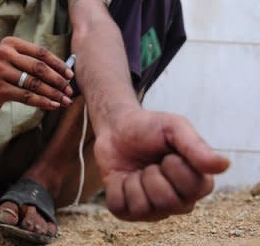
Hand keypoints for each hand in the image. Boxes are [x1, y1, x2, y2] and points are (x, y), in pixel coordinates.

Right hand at [0, 37, 73, 114]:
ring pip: (34, 84)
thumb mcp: (13, 63)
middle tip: (69, 90)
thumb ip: (33, 64)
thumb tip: (65, 73)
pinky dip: (42, 102)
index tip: (70, 75)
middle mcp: (4, 54)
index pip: (40, 53)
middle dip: (57, 81)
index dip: (58, 64)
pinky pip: (26, 96)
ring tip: (64, 101)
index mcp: (10, 43)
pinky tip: (53, 106)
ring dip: (53, 94)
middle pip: (39, 68)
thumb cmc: (0, 77)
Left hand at [93, 109, 229, 221]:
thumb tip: (223, 165)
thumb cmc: (149, 128)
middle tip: (150, 162)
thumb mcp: (173, 127)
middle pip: (167, 202)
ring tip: (136, 169)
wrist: (116, 128)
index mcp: (197, 183)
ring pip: (142, 207)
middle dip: (152, 175)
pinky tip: (121, 176)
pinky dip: (115, 186)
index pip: (193, 188)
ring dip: (133, 181)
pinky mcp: (127, 211)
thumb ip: (195, 146)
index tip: (168, 154)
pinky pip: (119, 207)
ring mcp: (152, 210)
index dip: (174, 167)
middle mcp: (178, 202)